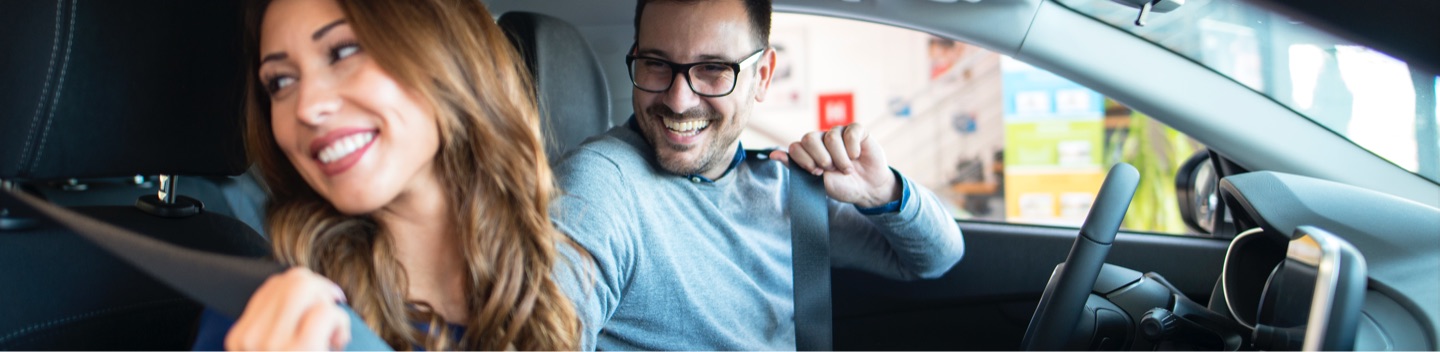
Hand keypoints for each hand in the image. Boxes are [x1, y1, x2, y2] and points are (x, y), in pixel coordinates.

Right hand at [226, 267, 350, 350]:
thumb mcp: (279, 346)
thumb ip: (282, 325)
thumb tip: (309, 286)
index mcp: (239, 338)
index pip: (272, 286)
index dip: (305, 285)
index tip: (324, 302)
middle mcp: (249, 340)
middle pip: (290, 281)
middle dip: (320, 287)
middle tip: (335, 308)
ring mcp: (270, 345)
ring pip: (304, 288)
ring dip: (328, 305)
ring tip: (334, 333)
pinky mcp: (300, 350)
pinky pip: (324, 311)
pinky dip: (340, 322)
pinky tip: (338, 342)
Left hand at [769, 123, 900, 207]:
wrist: (867, 189)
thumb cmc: (842, 186)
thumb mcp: (817, 181)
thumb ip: (796, 167)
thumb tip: (772, 155)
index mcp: (809, 150)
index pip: (796, 147)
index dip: (805, 160)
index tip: (817, 173)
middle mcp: (822, 139)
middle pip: (809, 137)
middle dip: (820, 157)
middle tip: (831, 169)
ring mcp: (839, 132)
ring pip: (831, 137)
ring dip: (840, 158)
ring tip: (848, 169)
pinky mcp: (857, 130)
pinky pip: (850, 132)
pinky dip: (853, 148)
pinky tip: (857, 156)